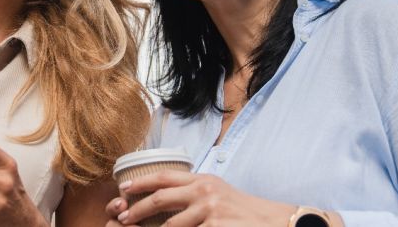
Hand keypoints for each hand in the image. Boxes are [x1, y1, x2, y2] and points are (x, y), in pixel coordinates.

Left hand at [107, 170, 295, 226]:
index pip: (164, 177)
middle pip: (160, 199)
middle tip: (123, 219)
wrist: (274, 221)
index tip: (124, 188)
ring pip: (170, 226)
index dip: (141, 182)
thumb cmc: (244, 210)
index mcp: (202, 180)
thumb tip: (167, 194)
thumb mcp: (218, 192)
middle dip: (137, 209)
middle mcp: (204, 192)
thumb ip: (195, 191)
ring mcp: (210, 212)